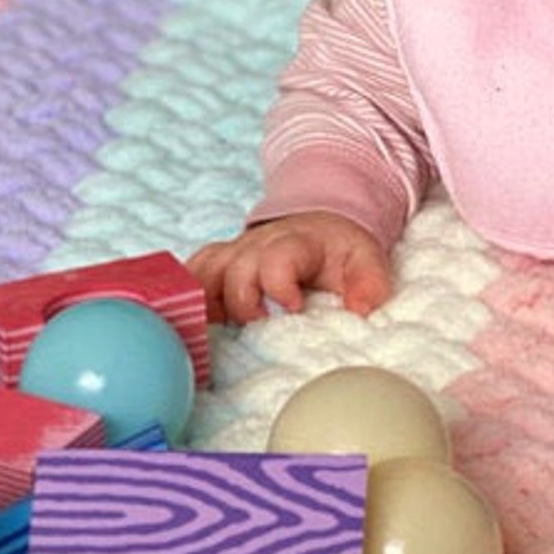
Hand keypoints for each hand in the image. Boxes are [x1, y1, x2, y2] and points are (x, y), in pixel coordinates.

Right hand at [187, 211, 391, 325]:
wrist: (319, 222)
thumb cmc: (338, 249)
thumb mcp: (364, 258)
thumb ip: (368, 282)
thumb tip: (362, 309)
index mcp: (295, 243)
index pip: (279, 258)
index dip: (279, 283)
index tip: (292, 308)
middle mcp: (258, 245)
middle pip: (236, 270)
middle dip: (242, 301)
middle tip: (257, 325)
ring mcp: (235, 253)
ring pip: (205, 271)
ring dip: (203, 301)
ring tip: (209, 330)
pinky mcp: (219, 263)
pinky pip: (191, 274)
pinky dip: (185, 295)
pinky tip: (184, 321)